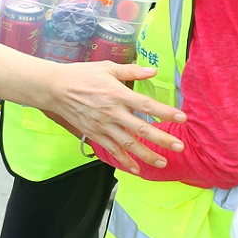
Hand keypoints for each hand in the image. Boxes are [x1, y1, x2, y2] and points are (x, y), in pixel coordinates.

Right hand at [41, 61, 185, 174]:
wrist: (55, 89)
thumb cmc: (82, 75)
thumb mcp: (107, 68)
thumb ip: (131, 71)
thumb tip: (153, 71)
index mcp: (118, 94)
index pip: (147, 105)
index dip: (165, 112)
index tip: (182, 118)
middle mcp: (112, 112)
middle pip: (141, 128)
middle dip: (161, 139)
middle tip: (179, 147)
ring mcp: (103, 125)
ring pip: (128, 143)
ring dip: (146, 154)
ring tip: (162, 162)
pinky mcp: (95, 134)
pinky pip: (112, 150)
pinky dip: (124, 160)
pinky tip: (136, 169)